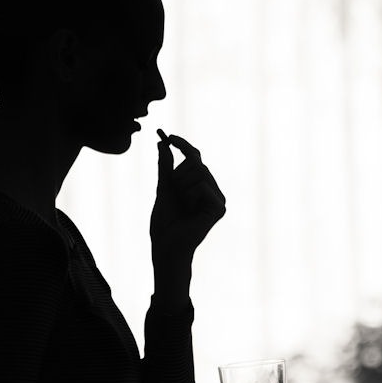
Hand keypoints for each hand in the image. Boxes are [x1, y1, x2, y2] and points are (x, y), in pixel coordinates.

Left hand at [150, 131, 225, 272]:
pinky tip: (191, 211)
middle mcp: (213, 189)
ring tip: (183, 205)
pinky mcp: (220, 208)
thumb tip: (162, 143)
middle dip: (178, 176)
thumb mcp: (163, 188)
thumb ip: (165, 166)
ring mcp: (218, 198)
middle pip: (196, 163)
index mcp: (200, 184)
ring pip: (199, 172)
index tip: (169, 137)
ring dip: (182, 187)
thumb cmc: (165, 222)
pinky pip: (202, 186)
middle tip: (175, 195)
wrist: (166, 245)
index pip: (195, 157)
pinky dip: (190, 196)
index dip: (183, 145)